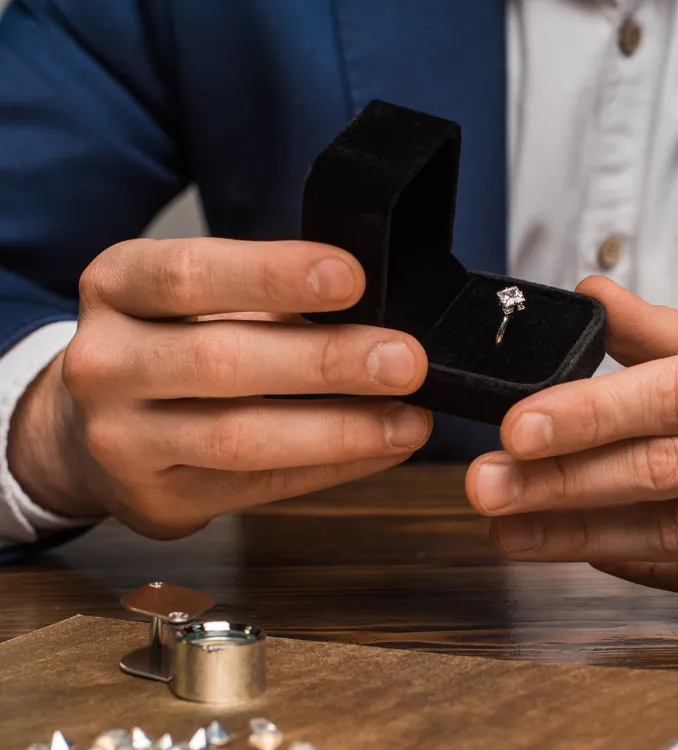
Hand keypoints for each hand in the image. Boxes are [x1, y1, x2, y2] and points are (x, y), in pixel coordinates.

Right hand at [8, 238, 430, 538]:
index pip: (191, 274)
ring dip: (340, 429)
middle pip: (221, 361)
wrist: (87, 428)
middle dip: (327, 361)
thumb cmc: (168, 344)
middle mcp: (105, 363)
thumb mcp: (194, 299)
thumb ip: (267, 299)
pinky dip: (333, 467)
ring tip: (410, 419)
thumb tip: (377, 313)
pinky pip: (259, 486)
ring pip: (240, 437)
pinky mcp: (158, 500)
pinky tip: (384, 449)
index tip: (352, 277)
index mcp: (117, 286)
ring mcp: (122, 440)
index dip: (274, 274)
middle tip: (406, 360)